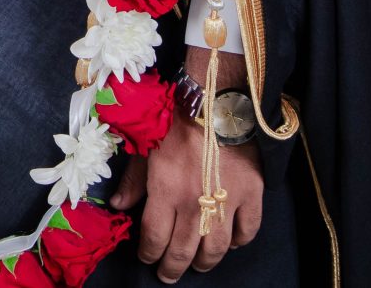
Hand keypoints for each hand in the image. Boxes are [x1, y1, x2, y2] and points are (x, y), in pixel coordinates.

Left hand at [111, 127, 263, 279]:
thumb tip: (119, 206)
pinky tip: (231, 243)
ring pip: (216, 248)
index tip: (147, 258)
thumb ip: (132, 180)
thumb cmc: (174, 118)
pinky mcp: (252, 194)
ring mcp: (226, 201)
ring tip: (198, 266)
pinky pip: (248, 230)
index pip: (155, 237)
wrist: (215, 100)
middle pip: (183, 250)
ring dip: (206, 262)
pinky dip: (239, 241)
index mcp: (165, 191)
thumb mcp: (144, 146)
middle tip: (169, 275)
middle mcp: (195, 203)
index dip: (149, 253)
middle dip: (173, 267)